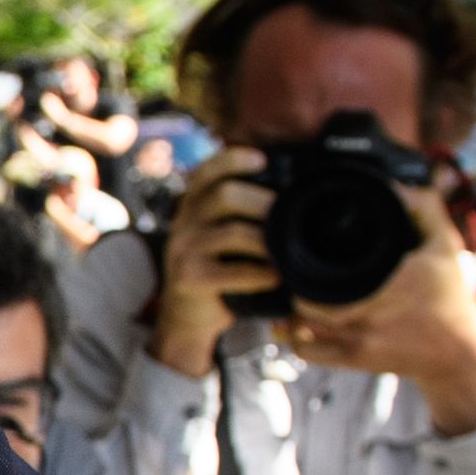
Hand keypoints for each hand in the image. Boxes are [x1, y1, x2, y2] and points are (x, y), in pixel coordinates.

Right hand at [146, 153, 276, 375]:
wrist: (188, 315)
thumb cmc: (218, 269)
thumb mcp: (220, 234)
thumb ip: (241, 212)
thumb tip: (291, 193)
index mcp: (193, 203)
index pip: (207, 170)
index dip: (233, 159)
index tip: (262, 160)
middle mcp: (183, 220)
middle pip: (224, 195)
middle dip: (263, 203)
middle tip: (289, 217)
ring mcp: (183, 249)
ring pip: (233, 233)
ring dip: (267, 242)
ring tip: (286, 252)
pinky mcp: (189, 277)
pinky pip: (234, 271)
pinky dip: (261, 274)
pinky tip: (275, 277)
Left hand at [281, 178, 475, 432]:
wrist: (461, 353)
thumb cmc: (451, 295)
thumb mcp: (445, 245)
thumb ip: (424, 208)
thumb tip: (395, 185)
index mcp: (384, 281)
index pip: (325, 271)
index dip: (302, 258)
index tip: (297, 247)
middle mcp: (367, 312)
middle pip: (303, 300)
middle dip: (291, 283)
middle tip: (289, 268)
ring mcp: (357, 339)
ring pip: (298, 327)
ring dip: (289, 311)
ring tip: (291, 292)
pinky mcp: (354, 360)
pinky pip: (307, 353)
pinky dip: (295, 338)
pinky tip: (296, 324)